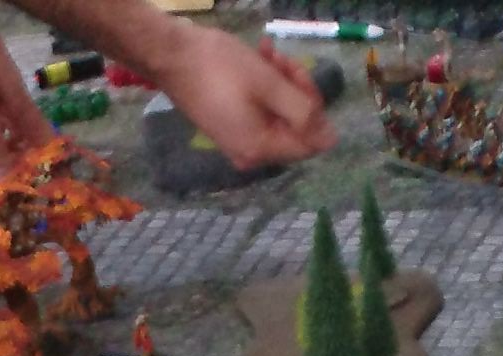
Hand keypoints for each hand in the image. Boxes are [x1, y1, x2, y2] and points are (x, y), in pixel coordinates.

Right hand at [149, 26, 334, 161]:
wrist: (171, 57)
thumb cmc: (218, 68)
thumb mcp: (268, 84)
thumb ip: (303, 112)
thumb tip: (331, 139)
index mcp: (262, 149)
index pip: (310, 142)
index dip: (314, 108)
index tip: (298, 74)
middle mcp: (253, 155)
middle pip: (295, 128)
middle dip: (295, 89)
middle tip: (282, 58)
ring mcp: (240, 143)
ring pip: (280, 115)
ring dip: (280, 81)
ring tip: (268, 53)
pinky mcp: (231, 128)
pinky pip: (261, 111)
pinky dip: (265, 86)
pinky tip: (259, 59)